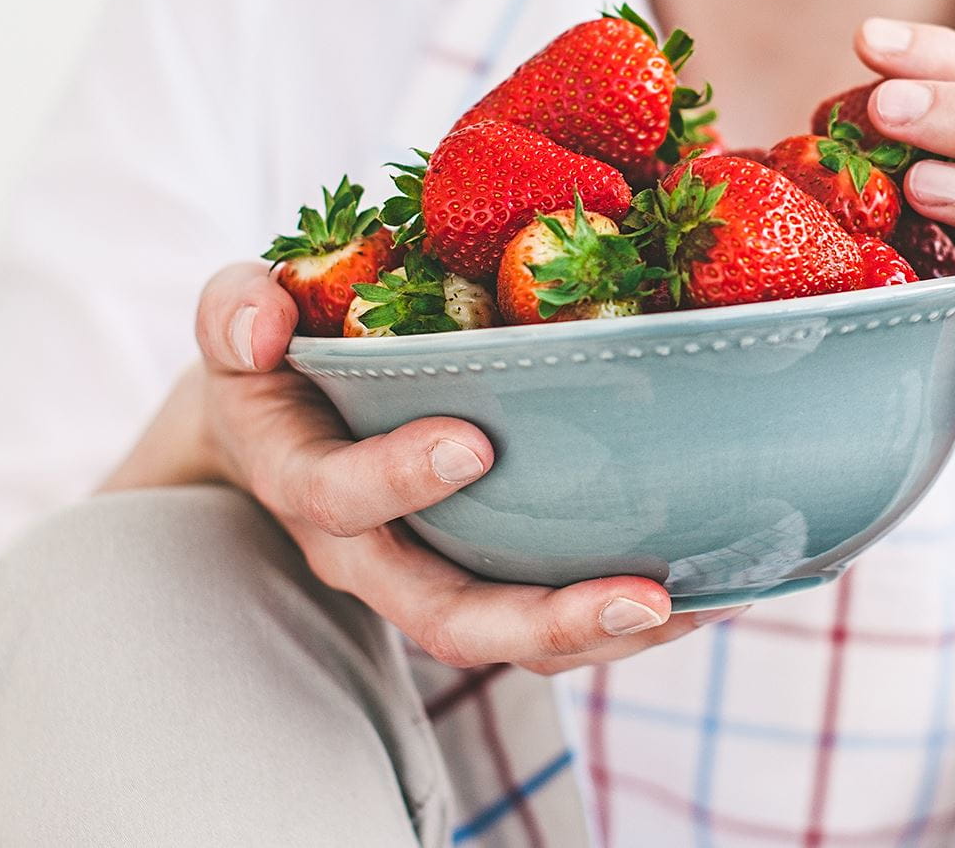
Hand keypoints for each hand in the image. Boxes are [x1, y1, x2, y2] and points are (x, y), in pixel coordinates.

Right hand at [164, 263, 731, 673]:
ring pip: (514, 645)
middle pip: (446, 618)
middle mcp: (367, 555)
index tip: (472, 444)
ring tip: (710, 605)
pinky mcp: (486, 584)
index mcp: (304, 480)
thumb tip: (263, 322)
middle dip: (543, 616)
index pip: (339, 498)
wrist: (281, 432)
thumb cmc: (279, 364)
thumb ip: (236, 310)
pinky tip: (718, 589)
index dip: (397, 478)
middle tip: (642, 595)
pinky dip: (629, 621)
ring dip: (611, 637)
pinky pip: (551, 630)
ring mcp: (427, 582)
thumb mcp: (240, 323)